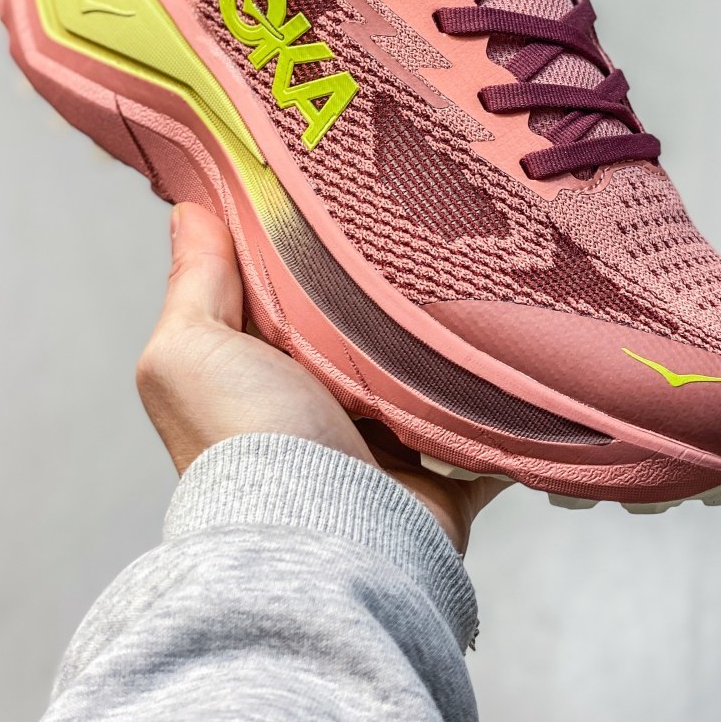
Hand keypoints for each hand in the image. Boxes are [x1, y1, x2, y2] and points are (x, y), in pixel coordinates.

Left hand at [136, 203, 509, 552]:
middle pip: (365, 327)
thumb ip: (195, 284)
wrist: (325, 541)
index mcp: (262, 371)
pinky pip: (492, 427)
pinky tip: (531, 353)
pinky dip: (512, 404)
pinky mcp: (446, 471)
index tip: (342, 180)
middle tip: (434, 213)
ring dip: (455, 338)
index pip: (287, 289)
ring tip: (492, 269)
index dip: (307, 241)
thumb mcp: (190, 352)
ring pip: (430, 370)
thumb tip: (188, 210)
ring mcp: (388, 443)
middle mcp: (322, 407)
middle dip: (394, 286)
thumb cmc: (245, 443)